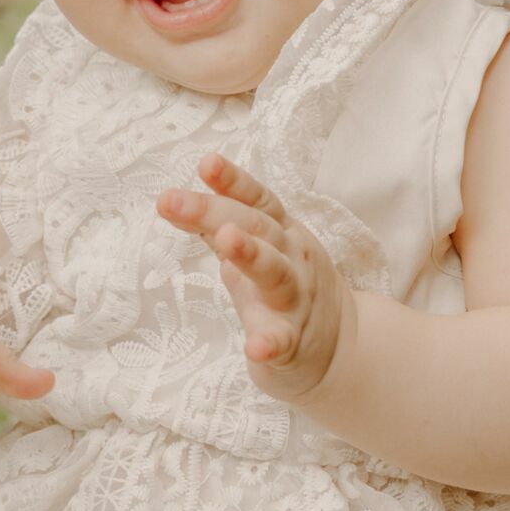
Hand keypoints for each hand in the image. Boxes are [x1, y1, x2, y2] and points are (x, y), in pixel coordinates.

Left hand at [156, 153, 354, 405]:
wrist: (338, 345)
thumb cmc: (286, 287)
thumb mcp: (259, 248)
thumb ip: (220, 224)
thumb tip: (175, 200)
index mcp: (281, 232)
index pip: (256, 200)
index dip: (231, 180)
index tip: (205, 163)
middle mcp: (292, 257)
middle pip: (257, 228)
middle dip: (214, 211)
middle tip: (171, 201)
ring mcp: (296, 299)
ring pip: (276, 273)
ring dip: (251, 255)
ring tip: (226, 241)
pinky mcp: (294, 341)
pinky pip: (283, 341)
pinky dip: (270, 343)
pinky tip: (255, 347)